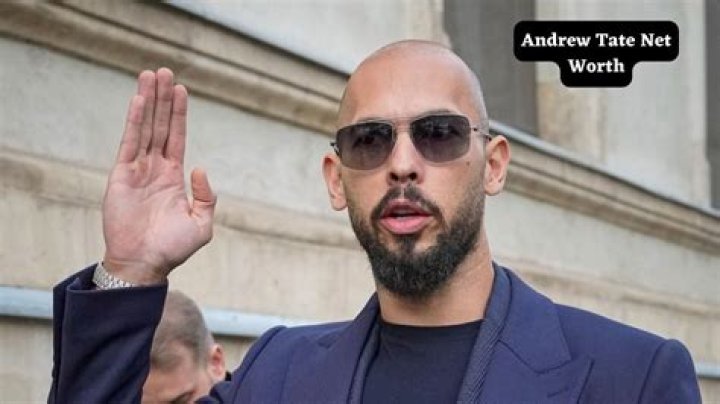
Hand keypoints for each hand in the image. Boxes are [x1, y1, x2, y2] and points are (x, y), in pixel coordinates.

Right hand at [102, 68, 215, 284]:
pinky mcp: (122, 176)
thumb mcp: (202, 223)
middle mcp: (155, 169)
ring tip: (151, 75)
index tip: (180, 89)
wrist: (145, 264)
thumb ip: (207, 196)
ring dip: (148, 101)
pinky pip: (130, 143)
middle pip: (160, 125)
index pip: (176, 137)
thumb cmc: (173, 248)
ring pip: (145, 128)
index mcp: (173, 177)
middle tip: (164, 71)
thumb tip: (200, 168)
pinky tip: (140, 101)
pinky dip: (135, 121)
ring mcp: (137, 170)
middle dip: (162, 99)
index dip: (178, 114)